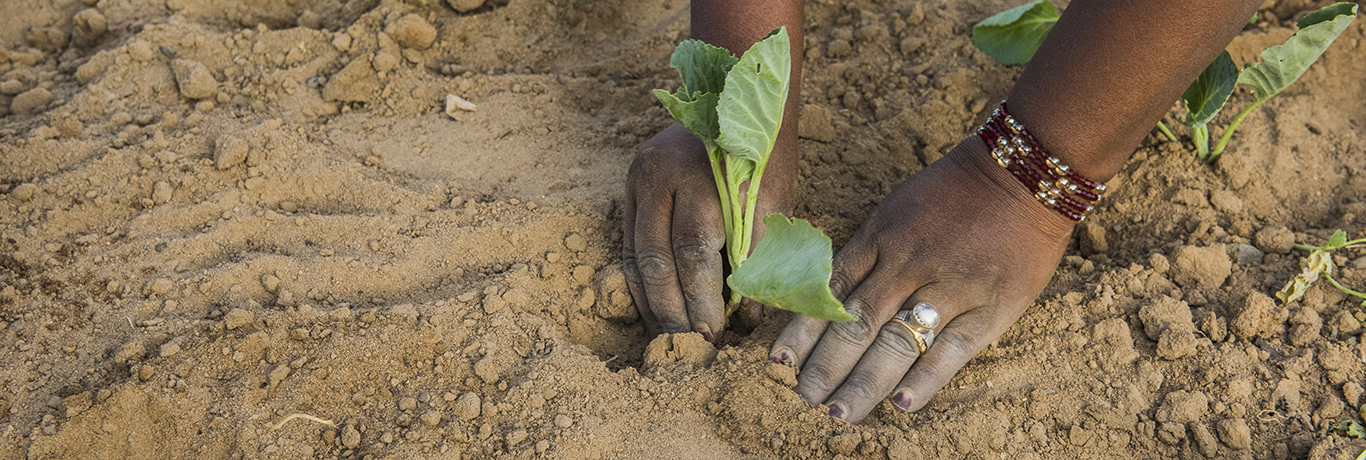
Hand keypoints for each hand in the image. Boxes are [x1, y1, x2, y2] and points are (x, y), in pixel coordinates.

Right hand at [623, 124, 792, 340]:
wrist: (740, 99)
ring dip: (652, 303)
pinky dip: (640, 280)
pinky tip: (654, 307)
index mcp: (702, 177)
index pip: (694, 251)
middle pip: (658, 258)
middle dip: (673, 310)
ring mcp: (639, 177)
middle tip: (689, 346)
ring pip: (635, 255)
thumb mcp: (772, 201)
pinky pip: (627, 243)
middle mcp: (661, 175)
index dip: (704, 299)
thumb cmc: (766, 156)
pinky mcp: (630, 181)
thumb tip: (748, 314)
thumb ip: (759, 253)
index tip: (717, 334)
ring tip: (669, 338)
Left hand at [768, 136, 1075, 422]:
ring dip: (864, 383)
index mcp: (880, 239)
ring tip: (840, 413)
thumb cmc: (953, 193)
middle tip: (805, 398)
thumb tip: (830, 295)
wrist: (1023, 175)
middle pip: (857, 324)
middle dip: (826, 366)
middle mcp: (907, 265)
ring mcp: (949, 287)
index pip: (831, 292)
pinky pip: (952, 350)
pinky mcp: (989, 307)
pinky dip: (926, 379)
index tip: (780, 361)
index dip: (804, 330)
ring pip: (896, 342)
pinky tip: (902, 406)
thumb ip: (867, 253)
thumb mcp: (896, 210)